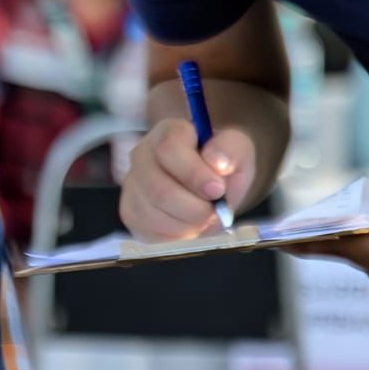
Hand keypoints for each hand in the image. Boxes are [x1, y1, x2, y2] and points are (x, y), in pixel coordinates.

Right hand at [119, 118, 257, 240]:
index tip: (218, 190)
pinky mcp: (131, 213)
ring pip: (155, 215)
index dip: (194, 174)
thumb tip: (216, 162)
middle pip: (159, 190)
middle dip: (195, 208)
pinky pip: (151, 233)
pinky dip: (179, 236)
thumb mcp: (237, 149)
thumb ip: (231, 149)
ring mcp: (132, 186)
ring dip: (189, 224)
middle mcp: (141, 156)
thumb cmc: (222, 164)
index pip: (168, 150)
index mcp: (167, 133)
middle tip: (216, 212)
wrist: (211, 184)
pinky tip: (190, 225)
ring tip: (205, 217)